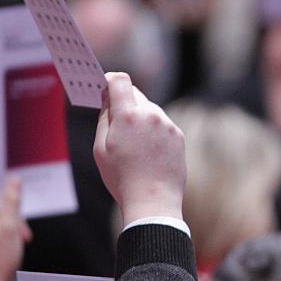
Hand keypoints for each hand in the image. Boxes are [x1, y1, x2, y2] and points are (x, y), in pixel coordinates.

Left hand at [0, 174, 30, 280]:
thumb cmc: (0, 258)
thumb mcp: (11, 225)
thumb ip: (12, 200)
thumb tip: (14, 180)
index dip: (6, 177)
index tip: (20, 173)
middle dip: (14, 206)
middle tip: (23, 222)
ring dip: (14, 218)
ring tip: (21, 234)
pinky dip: (9, 224)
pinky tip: (17, 236)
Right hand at [94, 72, 185, 225]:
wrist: (153, 199)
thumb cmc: (121, 177)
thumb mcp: (101, 148)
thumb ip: (105, 117)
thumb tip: (108, 98)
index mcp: (128, 115)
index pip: (120, 81)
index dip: (110, 80)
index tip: (103, 85)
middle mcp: (152, 114)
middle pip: (135, 94)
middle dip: (123, 101)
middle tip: (113, 116)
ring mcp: (168, 125)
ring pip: (150, 110)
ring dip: (140, 117)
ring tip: (131, 142)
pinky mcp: (178, 135)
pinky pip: (162, 124)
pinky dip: (153, 130)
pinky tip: (146, 150)